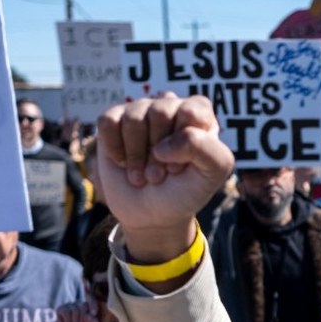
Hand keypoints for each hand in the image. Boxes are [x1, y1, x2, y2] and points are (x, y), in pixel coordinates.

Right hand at [55, 302, 99, 321]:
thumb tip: (88, 315)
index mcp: (89, 308)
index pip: (92, 300)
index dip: (93, 305)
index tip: (94, 313)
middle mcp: (80, 304)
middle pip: (83, 306)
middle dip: (83, 321)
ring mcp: (70, 306)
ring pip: (75, 310)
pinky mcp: (61, 309)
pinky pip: (66, 312)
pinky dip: (68, 321)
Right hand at [96, 94, 232, 262]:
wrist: (150, 214)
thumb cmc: (185, 191)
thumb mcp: (212, 173)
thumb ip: (205, 148)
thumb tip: (163, 145)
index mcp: (199, 116)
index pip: (193, 110)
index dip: (184, 142)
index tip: (180, 167)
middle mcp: (170, 107)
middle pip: (160, 112)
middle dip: (157, 152)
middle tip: (157, 174)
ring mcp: (140, 111)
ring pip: (133, 117)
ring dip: (136, 155)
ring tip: (142, 175)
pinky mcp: (114, 121)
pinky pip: (107, 121)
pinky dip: (114, 148)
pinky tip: (123, 162)